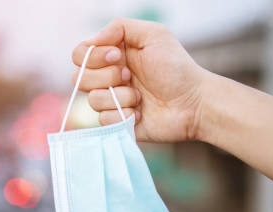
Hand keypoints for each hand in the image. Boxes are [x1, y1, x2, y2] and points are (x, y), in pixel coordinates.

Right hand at [71, 18, 207, 142]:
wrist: (193, 102)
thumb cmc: (177, 68)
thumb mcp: (154, 35)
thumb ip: (121, 27)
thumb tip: (93, 40)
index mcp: (112, 56)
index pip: (80, 54)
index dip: (93, 56)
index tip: (117, 56)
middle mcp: (107, 78)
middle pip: (79, 78)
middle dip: (107, 77)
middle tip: (130, 76)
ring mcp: (110, 101)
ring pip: (92, 100)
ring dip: (120, 97)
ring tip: (140, 97)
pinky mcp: (116, 122)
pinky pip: (103, 121)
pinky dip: (124, 115)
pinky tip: (141, 112)